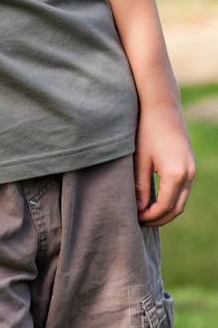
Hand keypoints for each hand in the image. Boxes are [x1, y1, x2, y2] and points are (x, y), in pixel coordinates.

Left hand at [135, 101, 194, 225]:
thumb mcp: (140, 161)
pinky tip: (155, 200)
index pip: (164, 207)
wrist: (162, 107)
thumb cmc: (147, 131)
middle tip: (139, 220)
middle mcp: (188, 174)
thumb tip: (139, 209)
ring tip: (145, 213)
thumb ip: (141, 187)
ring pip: (182, 200)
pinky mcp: (190, 165)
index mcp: (175, 174)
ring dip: (166, 210)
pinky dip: (171, 199)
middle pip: (177, 208)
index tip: (134, 219)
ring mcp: (192, 169)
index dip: (149, 217)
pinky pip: (183, 190)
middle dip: (159, 218)